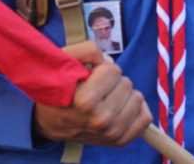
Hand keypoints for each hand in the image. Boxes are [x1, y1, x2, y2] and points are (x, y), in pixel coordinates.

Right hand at [33, 41, 151, 146]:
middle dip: (113, 81)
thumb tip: (105, 57)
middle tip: (97, 88)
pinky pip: (145, 118)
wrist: (49, 123)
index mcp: (86, 101)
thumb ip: (84, 51)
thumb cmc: (58, 91)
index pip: (113, 70)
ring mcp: (112, 133)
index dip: (101, 68)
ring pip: (137, 98)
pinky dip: (136, 110)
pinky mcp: (120, 141)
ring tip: (106, 99)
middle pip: (126, 83)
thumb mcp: (63, 64)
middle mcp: (101, 120)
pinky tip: (121, 107)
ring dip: (123, 95)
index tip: (90, 76)